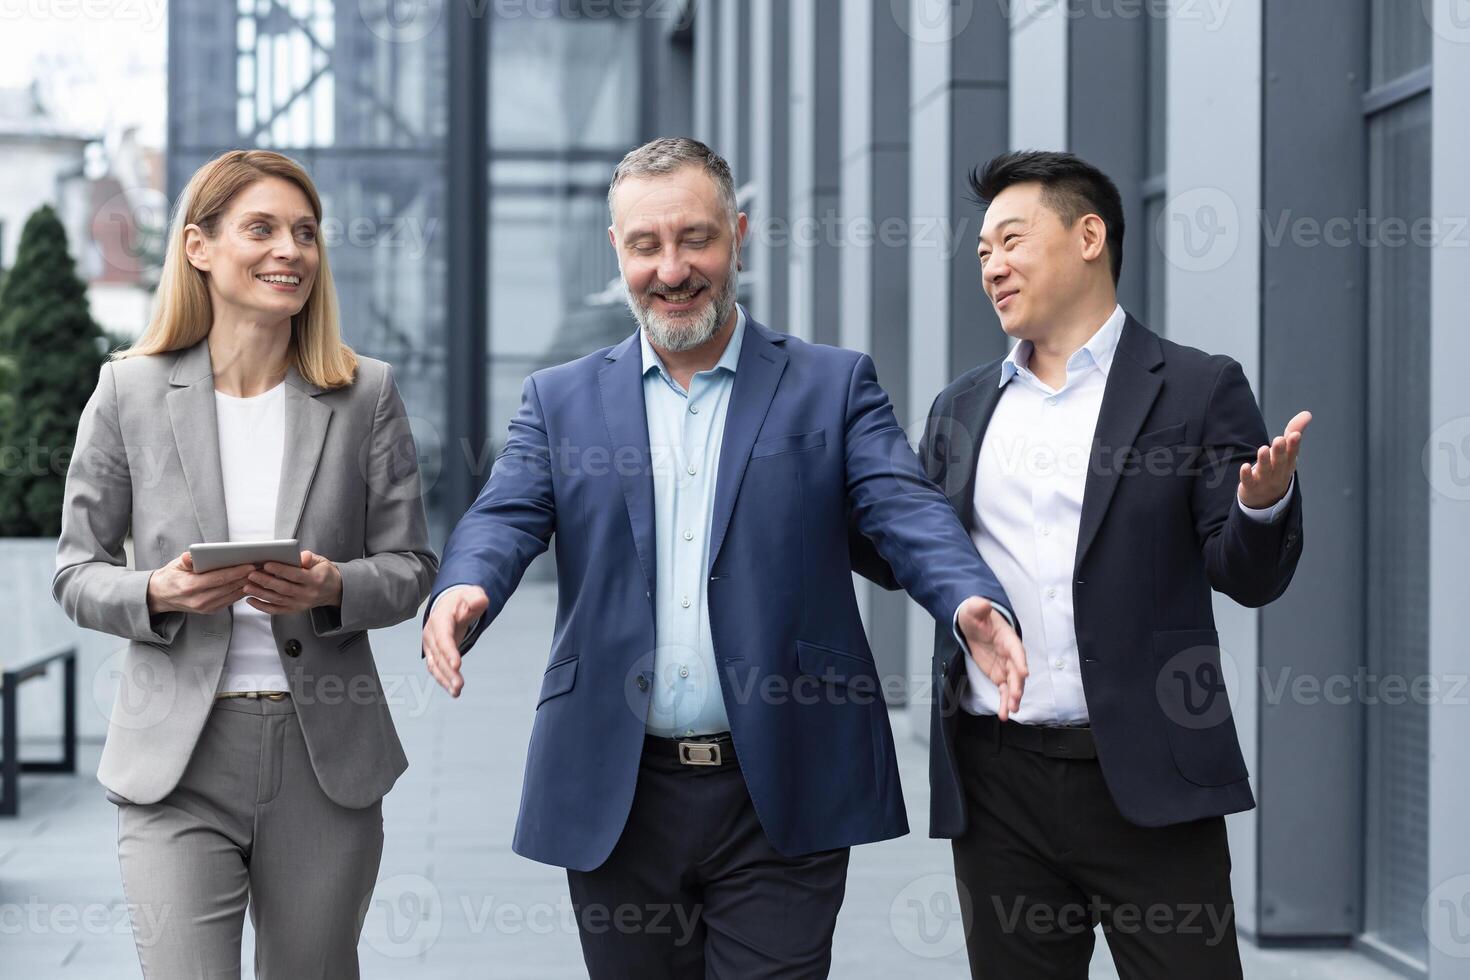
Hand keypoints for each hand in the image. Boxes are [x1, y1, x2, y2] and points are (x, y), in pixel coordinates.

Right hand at [146, 551, 254, 614]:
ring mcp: (206, 607)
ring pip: (233, 594)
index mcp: (190, 586)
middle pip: (229, 587)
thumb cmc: (171, 576)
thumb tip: (192, 556)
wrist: (161, 596)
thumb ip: (186, 560)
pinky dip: (242, 590)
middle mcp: (199, 599)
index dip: (236, 572)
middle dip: (247, 577)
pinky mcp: (211, 610)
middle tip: (263, 567)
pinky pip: (231, 600)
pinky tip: (252, 582)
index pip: (218, 578)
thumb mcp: (175, 564)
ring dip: (249, 584)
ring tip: (262, 573)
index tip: (251, 565)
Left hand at [243, 551, 342, 614]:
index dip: (280, 570)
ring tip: (247, 587)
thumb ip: (309, 558)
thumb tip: (300, 557)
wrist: (333, 591)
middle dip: (266, 581)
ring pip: (277, 600)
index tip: (267, 564)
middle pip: (283, 588)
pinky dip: (262, 606)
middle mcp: (307, 594)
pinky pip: (276, 610)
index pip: (295, 575)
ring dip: (260, 594)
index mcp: (315, 580)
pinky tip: (251, 600)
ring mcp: (300, 604)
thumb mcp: (321, 561)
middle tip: (251, 575)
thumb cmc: (324, 573)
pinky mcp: (294, 610)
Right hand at [421, 586, 488, 697]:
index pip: (443, 637)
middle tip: (459, 685)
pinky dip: (444, 680)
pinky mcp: (435, 654)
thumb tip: (479, 601)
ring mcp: (431, 645)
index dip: (449, 651)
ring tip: (456, 691)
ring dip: (445, 680)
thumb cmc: (463, 601)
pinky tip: (453, 691)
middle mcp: (431, 634)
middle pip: (438, 655)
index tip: (457, 665)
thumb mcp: (472, 594)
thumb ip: (476, 598)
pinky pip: (437, 669)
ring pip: (435, 666)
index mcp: (440, 619)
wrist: (451, 604)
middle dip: (448, 672)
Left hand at [957, 596, 1027, 720]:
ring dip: (1013, 697)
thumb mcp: (973, 609)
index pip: (1017, 650)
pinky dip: (1004, 702)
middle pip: (1017, 671)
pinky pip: (1004, 691)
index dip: (1020, 661)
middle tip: (1015, 697)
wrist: (973, 623)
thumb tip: (982, 604)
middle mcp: (1010, 654)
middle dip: (1017, 684)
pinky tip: (1004, 714)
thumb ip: (978, 607)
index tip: (1024, 672)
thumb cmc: (976, 615)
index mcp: (1007, 637)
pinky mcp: (999, 675)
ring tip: (1011, 710)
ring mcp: (1006, 666)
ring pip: (1013, 684)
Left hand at [1238, 410, 1311, 509]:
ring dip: (1264, 461)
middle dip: (1280, 451)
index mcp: (1288, 462)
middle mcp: (1278, 472)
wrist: (1266, 499)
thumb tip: (1307, 413)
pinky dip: (1247, 475)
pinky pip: (1248, 481)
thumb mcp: (1287, 452)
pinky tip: (1245, 466)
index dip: (1294, 445)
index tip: (1295, 435)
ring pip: (1265, 470)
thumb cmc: (1278, 469)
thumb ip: (1294, 431)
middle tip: (1279, 440)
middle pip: (1279, 462)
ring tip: (1263, 449)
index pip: (1292, 453)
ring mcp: (1264, 480)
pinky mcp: (1251, 486)